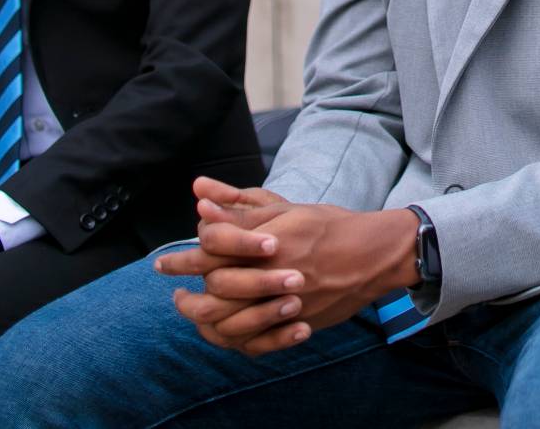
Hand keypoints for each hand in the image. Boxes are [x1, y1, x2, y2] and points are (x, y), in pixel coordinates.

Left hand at [157, 180, 416, 355]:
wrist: (375, 255)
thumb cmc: (329, 225)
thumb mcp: (285, 209)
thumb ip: (240, 207)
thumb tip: (199, 198)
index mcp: (270, 240)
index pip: (213, 248)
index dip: (184, 255)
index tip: (163, 263)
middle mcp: (276, 273)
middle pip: (218, 286)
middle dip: (188, 293)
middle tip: (174, 294)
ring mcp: (288, 302)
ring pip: (233, 321)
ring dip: (204, 319)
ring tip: (190, 311)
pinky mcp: (298, 323)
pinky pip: (257, 342)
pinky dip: (234, 338)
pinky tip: (221, 330)